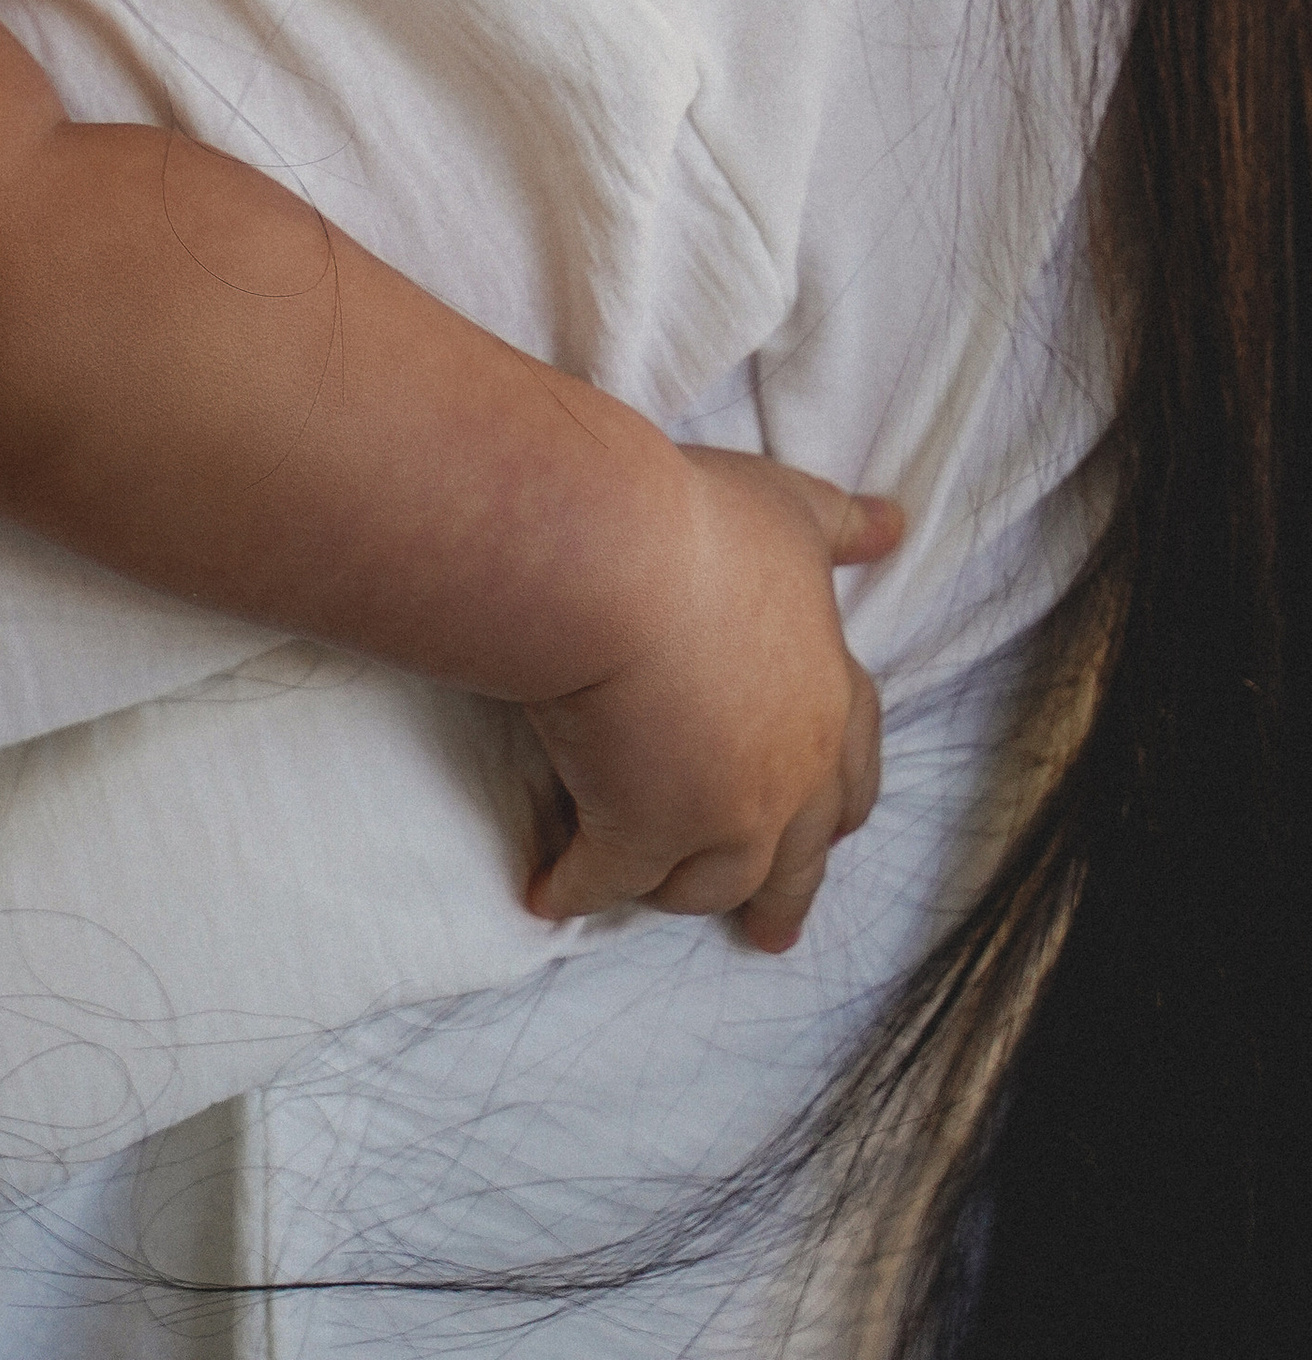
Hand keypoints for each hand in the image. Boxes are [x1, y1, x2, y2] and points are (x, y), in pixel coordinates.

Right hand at [522, 451, 901, 953]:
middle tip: (769, 932)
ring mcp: (717, 818)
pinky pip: (605, 881)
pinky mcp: (637, 835)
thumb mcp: (791, 514)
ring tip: (648, 894)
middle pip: (794, 860)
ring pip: (708, 884)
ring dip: (679, 891)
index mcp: (829, 703)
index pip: (852, 776)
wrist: (618, 566)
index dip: (836, 808)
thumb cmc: (706, 527)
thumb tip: (897, 523)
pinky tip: (549, 893)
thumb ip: (843, 527)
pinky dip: (576, 889)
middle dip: (780, 897)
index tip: (832, 834)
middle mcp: (789, 776)